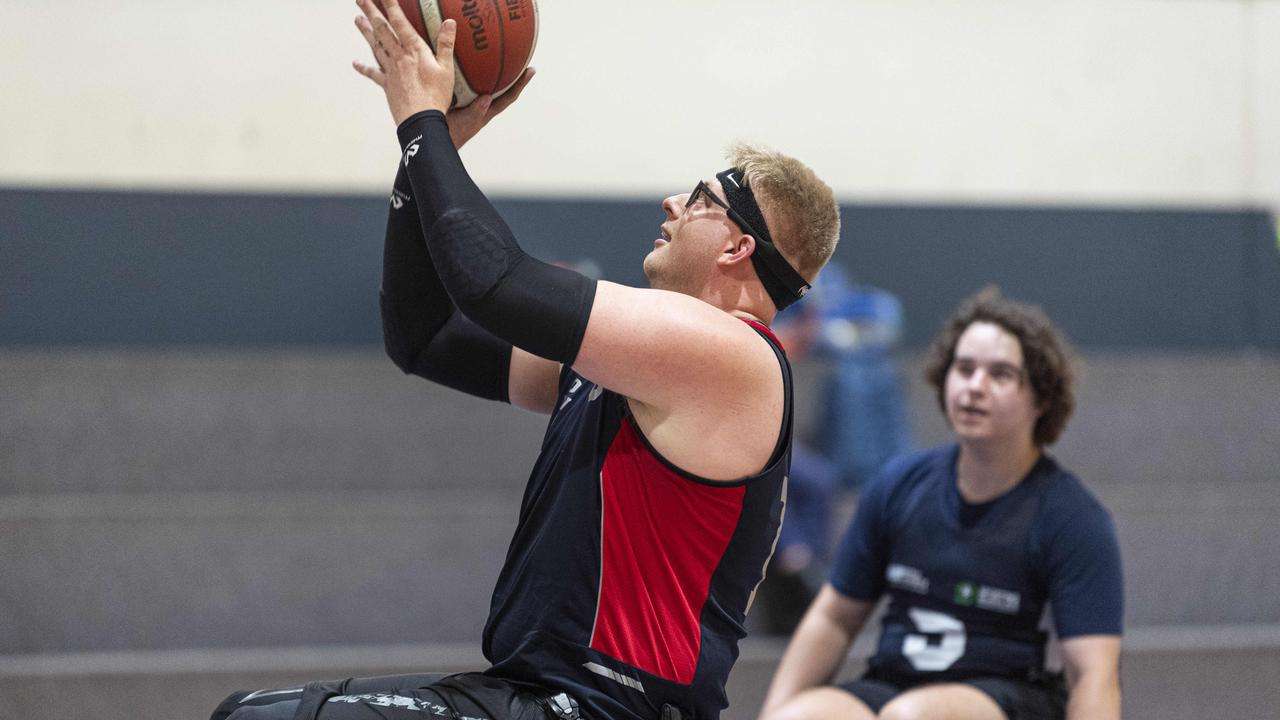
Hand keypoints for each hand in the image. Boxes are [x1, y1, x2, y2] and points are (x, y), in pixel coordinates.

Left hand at [352, 0, 454, 125]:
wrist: (420, 121)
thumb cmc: (436, 97)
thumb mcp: (447, 69)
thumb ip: (446, 44)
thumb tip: (450, 22)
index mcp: (414, 50)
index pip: (400, 22)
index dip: (391, 5)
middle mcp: (399, 57)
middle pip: (382, 30)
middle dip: (371, 12)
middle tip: (361, 0)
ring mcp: (390, 71)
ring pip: (375, 46)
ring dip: (366, 32)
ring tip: (357, 19)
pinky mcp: (387, 85)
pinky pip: (373, 73)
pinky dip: (364, 67)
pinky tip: (355, 63)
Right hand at [445, 67, 535, 148]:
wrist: (437, 138)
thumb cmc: (452, 134)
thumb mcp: (465, 122)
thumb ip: (476, 111)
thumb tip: (487, 98)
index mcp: (488, 111)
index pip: (509, 96)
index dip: (521, 84)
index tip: (531, 71)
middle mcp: (484, 105)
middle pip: (502, 88)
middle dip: (511, 74)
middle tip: (520, 58)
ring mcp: (473, 102)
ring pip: (487, 84)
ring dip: (492, 71)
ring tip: (496, 55)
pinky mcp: (461, 97)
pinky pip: (470, 82)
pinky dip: (472, 72)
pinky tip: (467, 62)